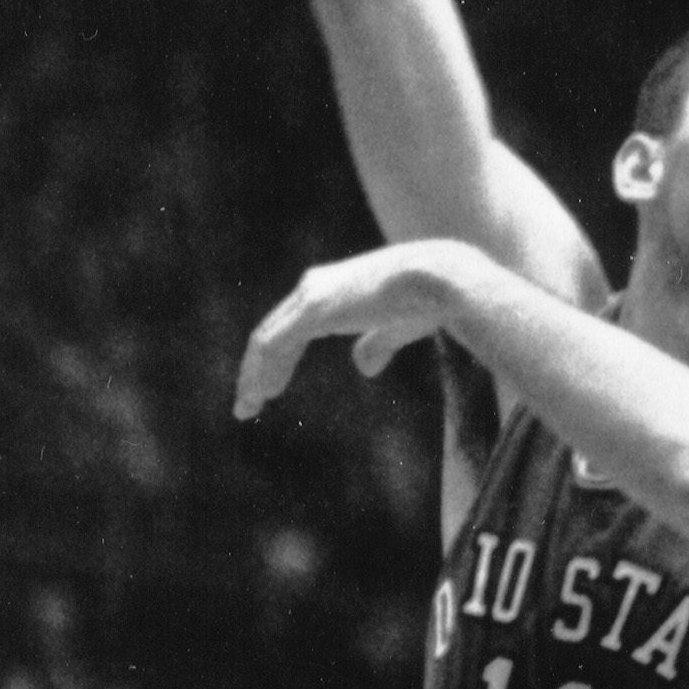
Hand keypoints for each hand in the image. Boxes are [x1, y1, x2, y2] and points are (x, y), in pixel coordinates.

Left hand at [235, 244, 482, 418]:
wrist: (440, 280)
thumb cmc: (429, 299)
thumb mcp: (398, 327)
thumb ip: (377, 342)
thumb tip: (363, 368)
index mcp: (334, 288)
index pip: (292, 324)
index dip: (278, 357)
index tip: (269, 388)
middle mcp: (315, 287)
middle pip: (272, 332)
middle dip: (257, 368)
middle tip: (249, 402)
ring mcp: (311, 297)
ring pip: (266, 341)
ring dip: (253, 376)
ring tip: (248, 408)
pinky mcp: (312, 311)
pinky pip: (273, 345)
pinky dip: (261, 371)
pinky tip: (262, 396)